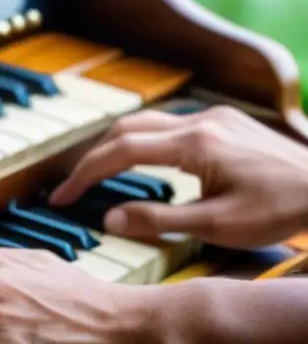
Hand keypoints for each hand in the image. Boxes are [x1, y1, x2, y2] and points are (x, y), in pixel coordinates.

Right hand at [49, 105, 307, 247]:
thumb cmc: (283, 209)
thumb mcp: (216, 225)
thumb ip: (157, 220)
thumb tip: (109, 217)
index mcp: (195, 145)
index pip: (120, 152)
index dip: (84, 174)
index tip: (61, 197)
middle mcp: (201, 122)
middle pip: (126, 129)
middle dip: (92, 158)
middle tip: (70, 187)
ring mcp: (214, 118)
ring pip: (146, 124)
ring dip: (115, 148)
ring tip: (96, 177)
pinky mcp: (225, 123)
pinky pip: (169, 127)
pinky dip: (142, 144)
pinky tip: (140, 167)